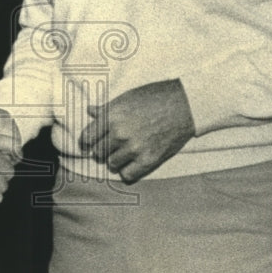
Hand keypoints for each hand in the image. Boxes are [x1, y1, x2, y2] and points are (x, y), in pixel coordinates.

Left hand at [78, 79, 195, 183]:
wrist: (184, 104)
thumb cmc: (155, 97)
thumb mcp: (127, 97)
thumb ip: (107, 108)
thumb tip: (90, 111)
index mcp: (112, 116)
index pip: (87, 138)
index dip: (87, 141)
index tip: (90, 143)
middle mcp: (120, 134)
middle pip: (98, 152)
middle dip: (102, 150)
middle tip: (110, 146)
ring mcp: (134, 148)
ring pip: (112, 164)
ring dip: (115, 160)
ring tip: (124, 153)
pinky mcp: (149, 160)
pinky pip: (128, 175)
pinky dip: (128, 171)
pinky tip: (132, 163)